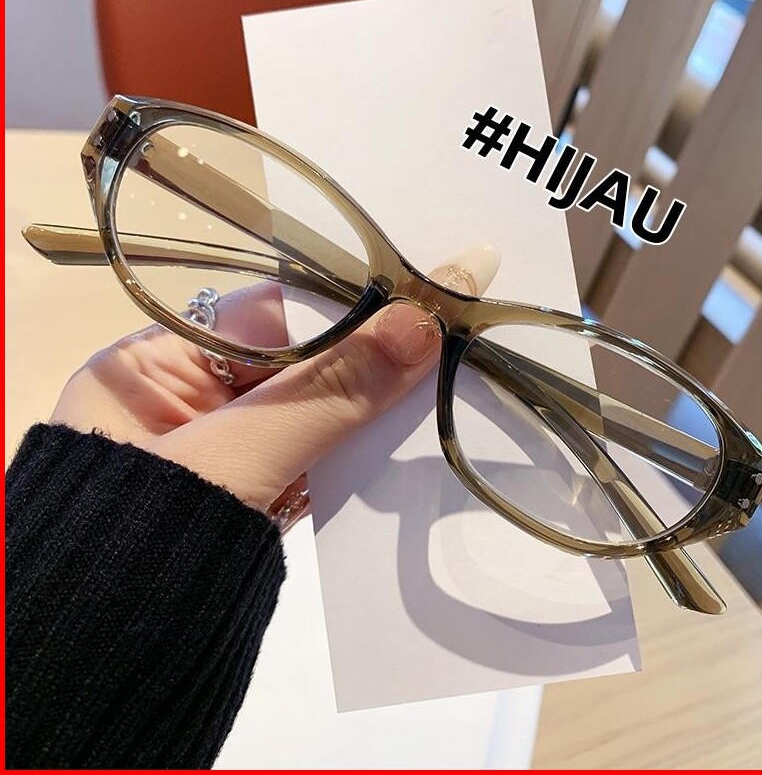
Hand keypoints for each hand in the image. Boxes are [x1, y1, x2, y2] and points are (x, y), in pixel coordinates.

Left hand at [51, 245, 499, 530]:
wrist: (114, 664)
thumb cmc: (149, 539)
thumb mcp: (238, 454)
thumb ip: (328, 391)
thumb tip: (420, 323)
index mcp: (155, 364)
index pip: (267, 313)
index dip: (345, 302)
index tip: (420, 293)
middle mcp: (188, 398)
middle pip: (297, 360)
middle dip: (369, 355)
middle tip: (451, 333)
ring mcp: (224, 448)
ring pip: (313, 410)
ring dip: (371, 407)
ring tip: (448, 378)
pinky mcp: (254, 491)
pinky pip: (314, 455)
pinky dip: (356, 451)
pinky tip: (409, 437)